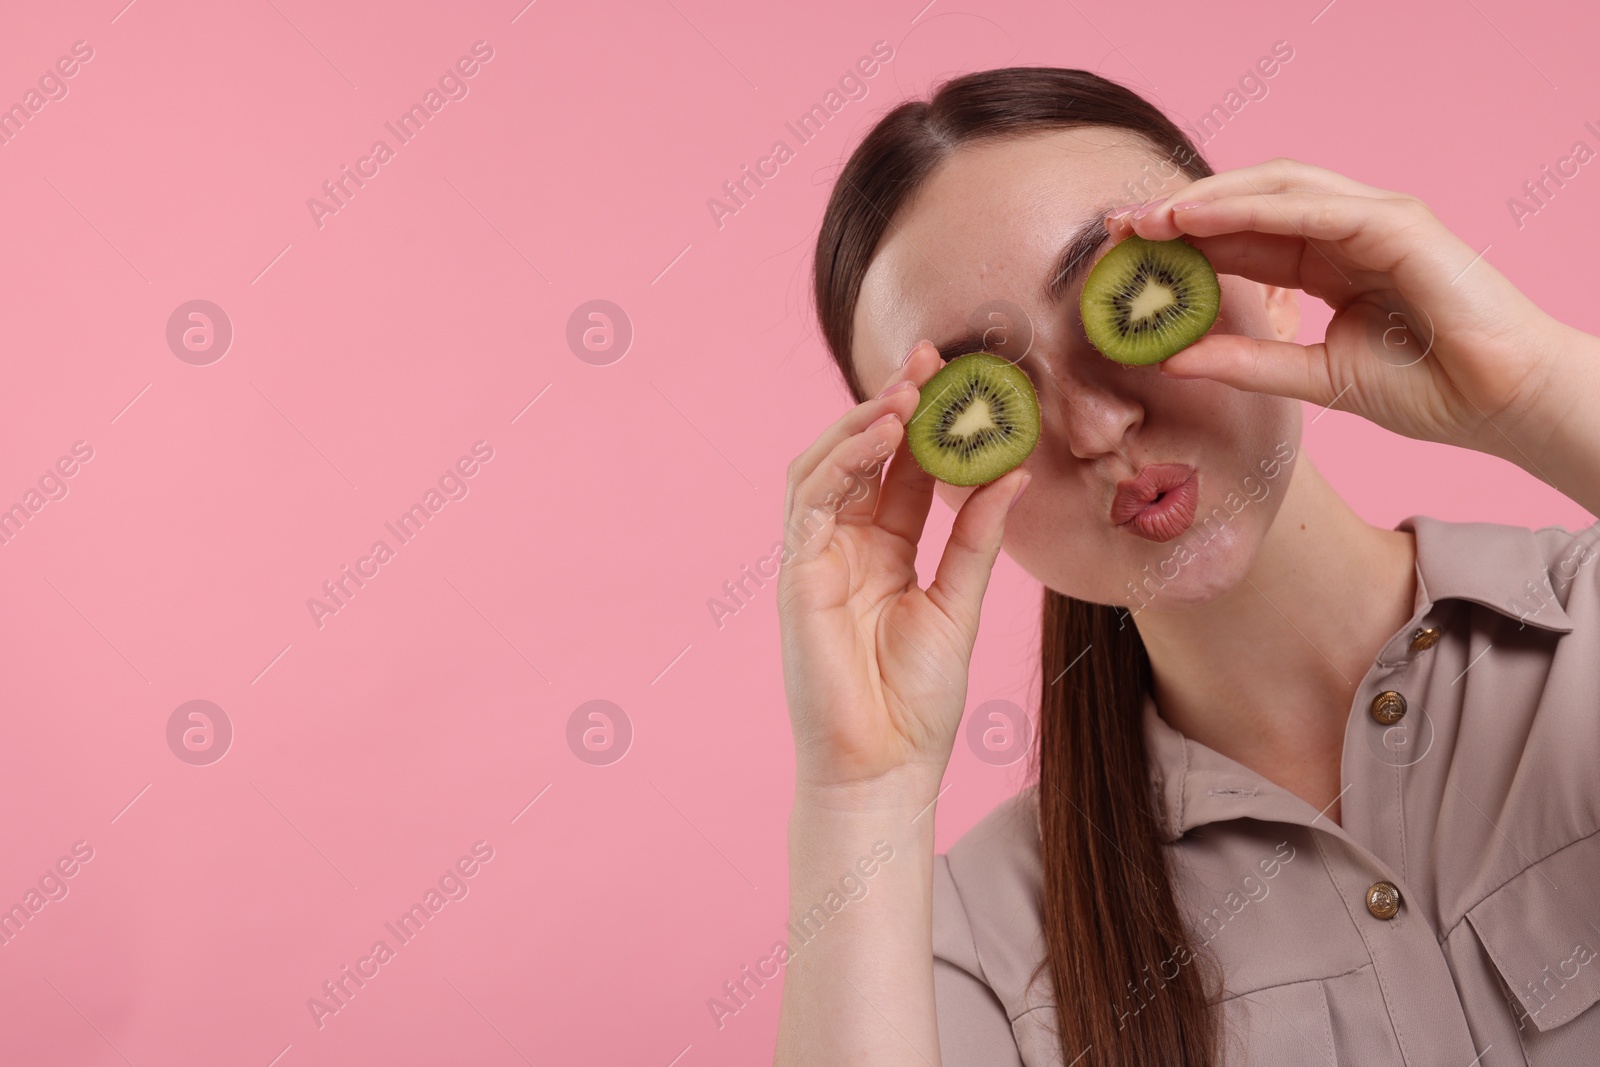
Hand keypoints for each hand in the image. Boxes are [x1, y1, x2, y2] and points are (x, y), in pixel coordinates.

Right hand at [778, 342, 1029, 793]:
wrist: (883, 767)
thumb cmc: (917, 701)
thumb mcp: (960, 603)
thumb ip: (978, 538)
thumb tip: (1015, 472)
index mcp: (885, 551)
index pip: (903, 470)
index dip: (926, 423)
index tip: (957, 377)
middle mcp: (845, 546)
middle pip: (861, 457)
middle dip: (890, 404)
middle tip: (927, 359)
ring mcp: (816, 557)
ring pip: (826, 467)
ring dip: (861, 423)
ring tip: (906, 389)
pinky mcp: (796, 574)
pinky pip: (810, 501)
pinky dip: (841, 461)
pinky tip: (880, 433)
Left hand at [1108, 157, 1587, 466]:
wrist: (1499, 405)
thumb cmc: (1426, 391)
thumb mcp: (1314, 377)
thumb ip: (1247, 362)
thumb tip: (1173, 359)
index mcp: (1330, 263)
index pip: (1244, 239)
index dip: (1185, 241)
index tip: (1126, 253)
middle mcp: (1348, 232)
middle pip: (1253, 203)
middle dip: (1185, 211)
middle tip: (1122, 226)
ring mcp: (1376, 220)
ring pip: (1277, 190)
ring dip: (1210, 200)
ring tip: (1152, 218)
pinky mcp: (1398, 224)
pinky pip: (1313, 208)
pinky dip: (1254, 208)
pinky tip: (1204, 219)